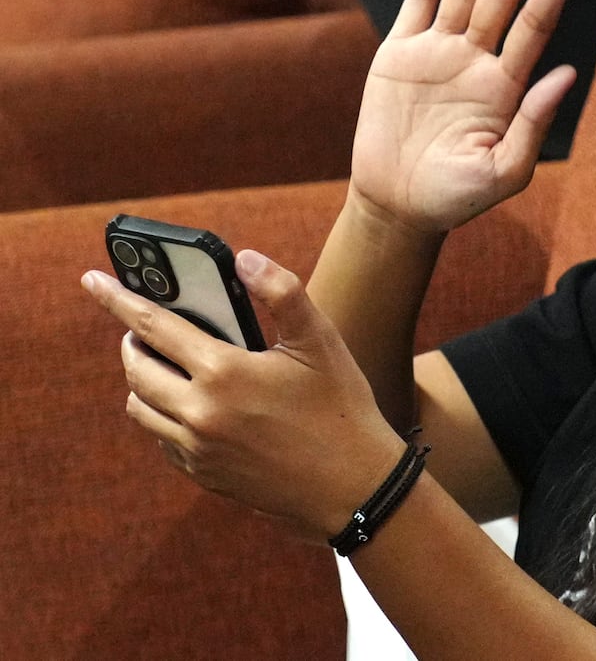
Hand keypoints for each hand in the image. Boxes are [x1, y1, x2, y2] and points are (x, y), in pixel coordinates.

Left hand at [85, 250, 405, 541]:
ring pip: (140, 407)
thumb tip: (244, 259)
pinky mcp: (203, 474)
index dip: (118, 298)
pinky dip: (163, 414)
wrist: (353, 485)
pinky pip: (162, 438)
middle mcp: (199, 412)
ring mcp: (197, 449)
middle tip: (147, 326)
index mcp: (223, 372)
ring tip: (168, 364)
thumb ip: (282, 292)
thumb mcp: (320, 341)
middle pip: (136, 368)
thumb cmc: (341, 406)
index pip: (152, 325)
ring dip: (144, 379)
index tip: (92, 279)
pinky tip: (193, 405)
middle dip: (133, 340)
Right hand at [351, 0, 588, 232]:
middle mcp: (477, 59)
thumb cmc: (456, 197)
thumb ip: (535, 124)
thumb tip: (567, 73)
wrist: (400, 206)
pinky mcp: (398, 54)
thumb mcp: (505, 171)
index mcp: (506, 84)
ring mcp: (438, 52)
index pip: (535, 21)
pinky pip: (416, 3)